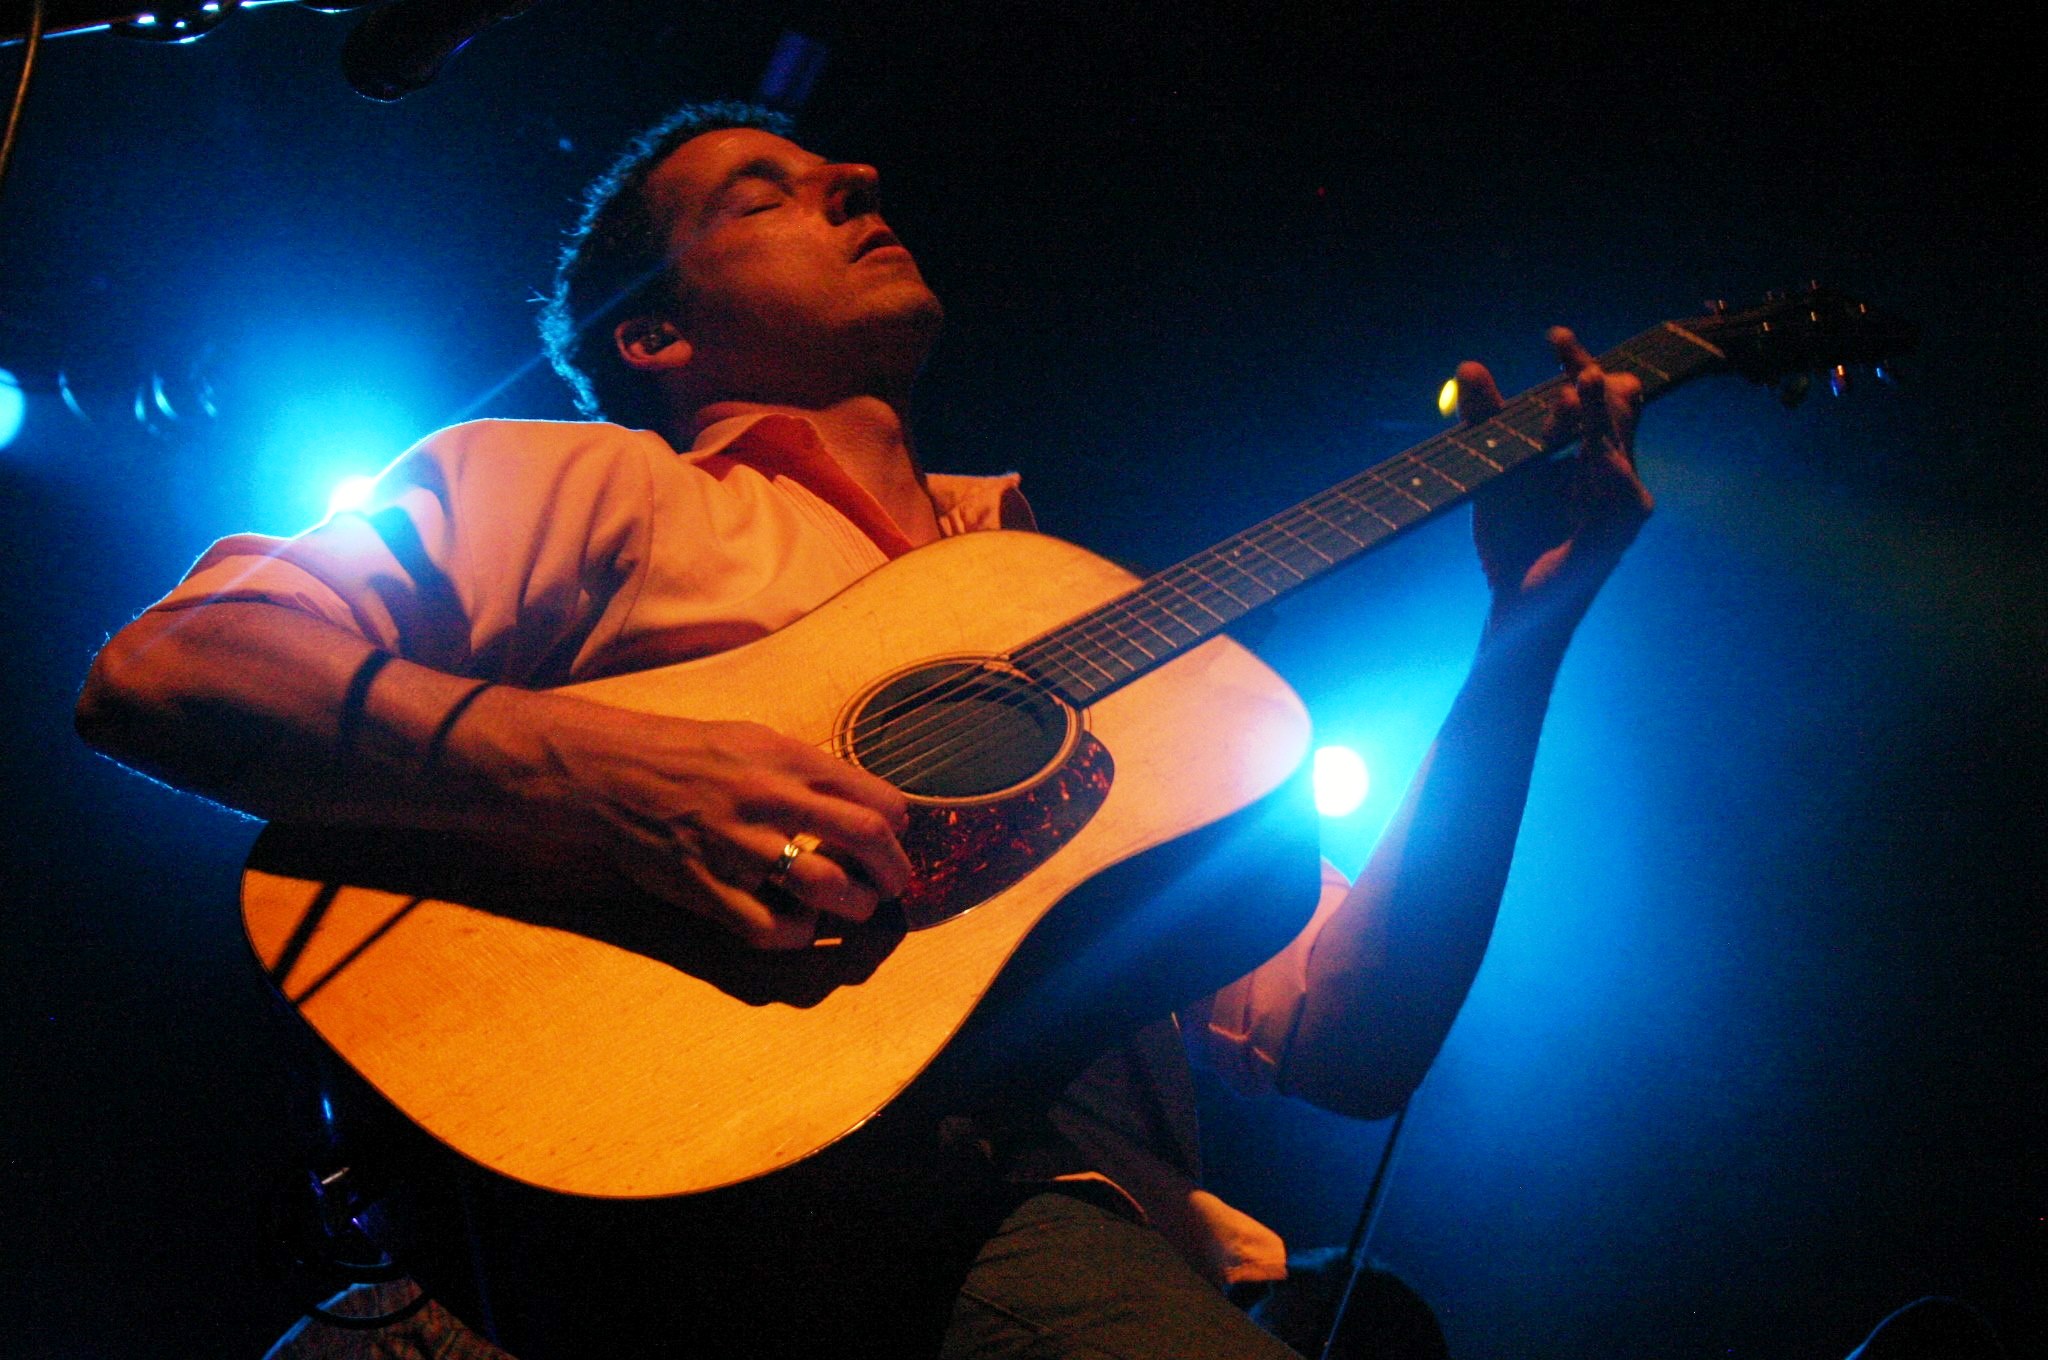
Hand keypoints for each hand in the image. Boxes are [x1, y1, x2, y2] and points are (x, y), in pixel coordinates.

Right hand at [516, 697, 912, 950]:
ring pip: (827, 887)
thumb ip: (808, 769)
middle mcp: (770, 799)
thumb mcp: (755, 738)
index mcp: (787, 758)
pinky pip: (772, 929)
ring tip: (853, 905)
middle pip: (866, 840)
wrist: (609, 773)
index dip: (898, 825)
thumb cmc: (688, 754)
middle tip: (891, 883)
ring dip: (854, 905)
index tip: (893, 835)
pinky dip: (799, 933)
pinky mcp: (709, 888)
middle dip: (892, 870)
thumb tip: (863, 802)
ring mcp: (739, 847)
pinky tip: (799, 922)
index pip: (875, 797)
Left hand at [1459, 327, 1653, 634]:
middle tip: (1566, 353)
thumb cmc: (1512, 538)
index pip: (1597, 394)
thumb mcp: (1492, 470)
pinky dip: (1605, 463)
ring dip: (1596, 411)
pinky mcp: (1620, 529)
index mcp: (1591, 453)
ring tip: (1578, 385)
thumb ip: (1486, 421)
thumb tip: (1472, 365)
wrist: (1514, 604)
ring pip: (1618, 437)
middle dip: (1592, 377)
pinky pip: (1620, 488)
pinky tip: (1593, 450)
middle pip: (1619, 403)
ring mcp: (1623, 499)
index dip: (1579, 361)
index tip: (1555, 335)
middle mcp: (1615, 469)